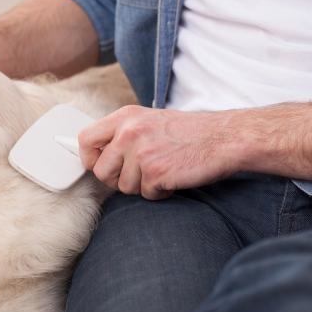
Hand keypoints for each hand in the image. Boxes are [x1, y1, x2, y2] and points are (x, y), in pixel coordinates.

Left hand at [78, 105, 240, 199]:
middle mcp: (129, 132)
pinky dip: (160, 192)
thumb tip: (97, 155)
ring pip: (123, 187)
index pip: (86, 139)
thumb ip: (123, 134)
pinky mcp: (155, 173)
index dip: (89, 158)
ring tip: (163, 170)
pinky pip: (146, 194)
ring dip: (142, 186)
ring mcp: (141, 153)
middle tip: (140, 174)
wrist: (225, 138)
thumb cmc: (189, 132)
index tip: (101, 165)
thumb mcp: (149, 121)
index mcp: (125, 117)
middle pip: (101, 171)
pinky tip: (173, 177)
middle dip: (117, 179)